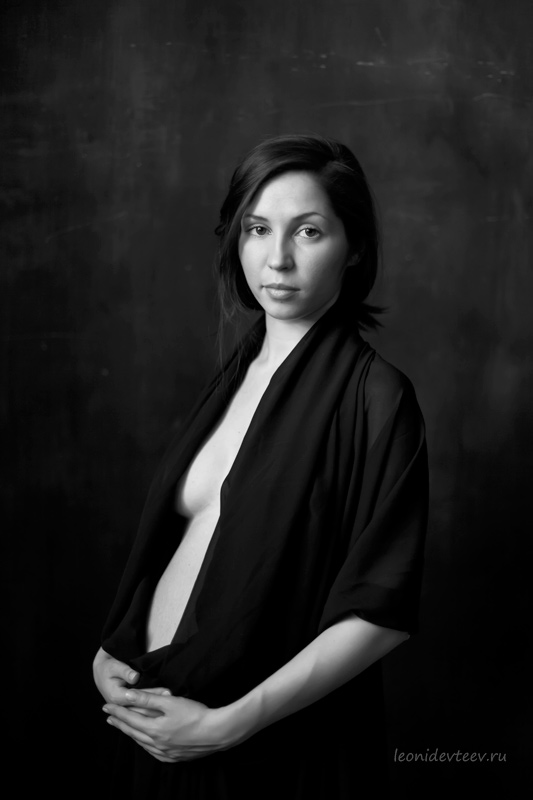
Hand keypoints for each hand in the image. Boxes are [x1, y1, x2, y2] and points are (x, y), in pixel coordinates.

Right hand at [92, 647, 169, 710]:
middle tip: (173, 697)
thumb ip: (125, 671)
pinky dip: (152, 708)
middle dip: (158, 703)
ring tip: (172, 701)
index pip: (137, 699)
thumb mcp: (114, 666)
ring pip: (142, 711)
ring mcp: (125, 708)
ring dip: (157, 707)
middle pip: (142, 707)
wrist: (102, 673)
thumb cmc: (108, 668)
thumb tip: (135, 677)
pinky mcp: (129, 707)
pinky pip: (141, 710)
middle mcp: (121, 706)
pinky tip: (164, 707)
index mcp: (116, 697)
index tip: (166, 692)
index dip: (152, 695)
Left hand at [103, 690, 235, 762]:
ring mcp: (165, 753)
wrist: (216, 732)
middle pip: (133, 732)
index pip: (129, 719)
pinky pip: (153, 752)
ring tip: (123, 727)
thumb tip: (127, 696)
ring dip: (130, 733)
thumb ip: (148, 698)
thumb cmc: (195, 714)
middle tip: (108, 717)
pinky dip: (144, 744)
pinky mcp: (174, 758)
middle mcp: (156, 744)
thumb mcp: (170, 701)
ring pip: (142, 743)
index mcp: (154, 729)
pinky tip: (144, 742)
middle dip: (120, 723)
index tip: (106, 706)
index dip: (117, 711)